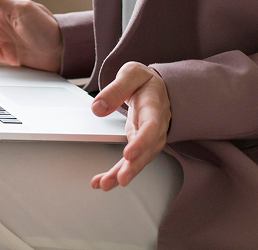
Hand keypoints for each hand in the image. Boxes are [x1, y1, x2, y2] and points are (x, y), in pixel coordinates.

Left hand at [89, 61, 170, 190]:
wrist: (159, 88)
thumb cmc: (145, 81)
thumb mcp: (131, 74)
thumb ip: (116, 89)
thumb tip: (97, 107)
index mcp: (154, 107)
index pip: (151, 127)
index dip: (142, 142)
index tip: (129, 154)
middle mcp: (155, 127)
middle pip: (147, 151)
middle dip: (134, 167)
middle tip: (121, 179)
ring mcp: (149, 140)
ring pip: (139, 161)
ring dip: (123, 174)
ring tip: (105, 184)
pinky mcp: (139, 146)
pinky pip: (130, 163)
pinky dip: (116, 173)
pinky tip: (102, 181)